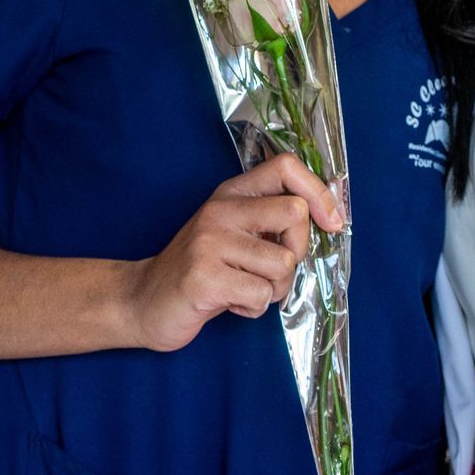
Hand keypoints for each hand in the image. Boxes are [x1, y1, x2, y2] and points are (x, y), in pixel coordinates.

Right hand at [123, 155, 340, 351]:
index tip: (331, 222)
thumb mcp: (234, 233)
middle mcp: (220, 210)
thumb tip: (331, 213)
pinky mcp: (204, 278)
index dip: (319, 193)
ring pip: (283, 264)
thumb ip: (272, 220)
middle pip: (294, 215)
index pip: (286, 167)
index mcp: (231, 194)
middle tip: (271, 269)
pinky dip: (253, 307)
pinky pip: (260, 295)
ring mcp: (209, 243)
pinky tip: (229, 302)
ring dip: (274, 288)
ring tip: (245, 288)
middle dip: (297, 251)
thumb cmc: (202, 270)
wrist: (143, 300)